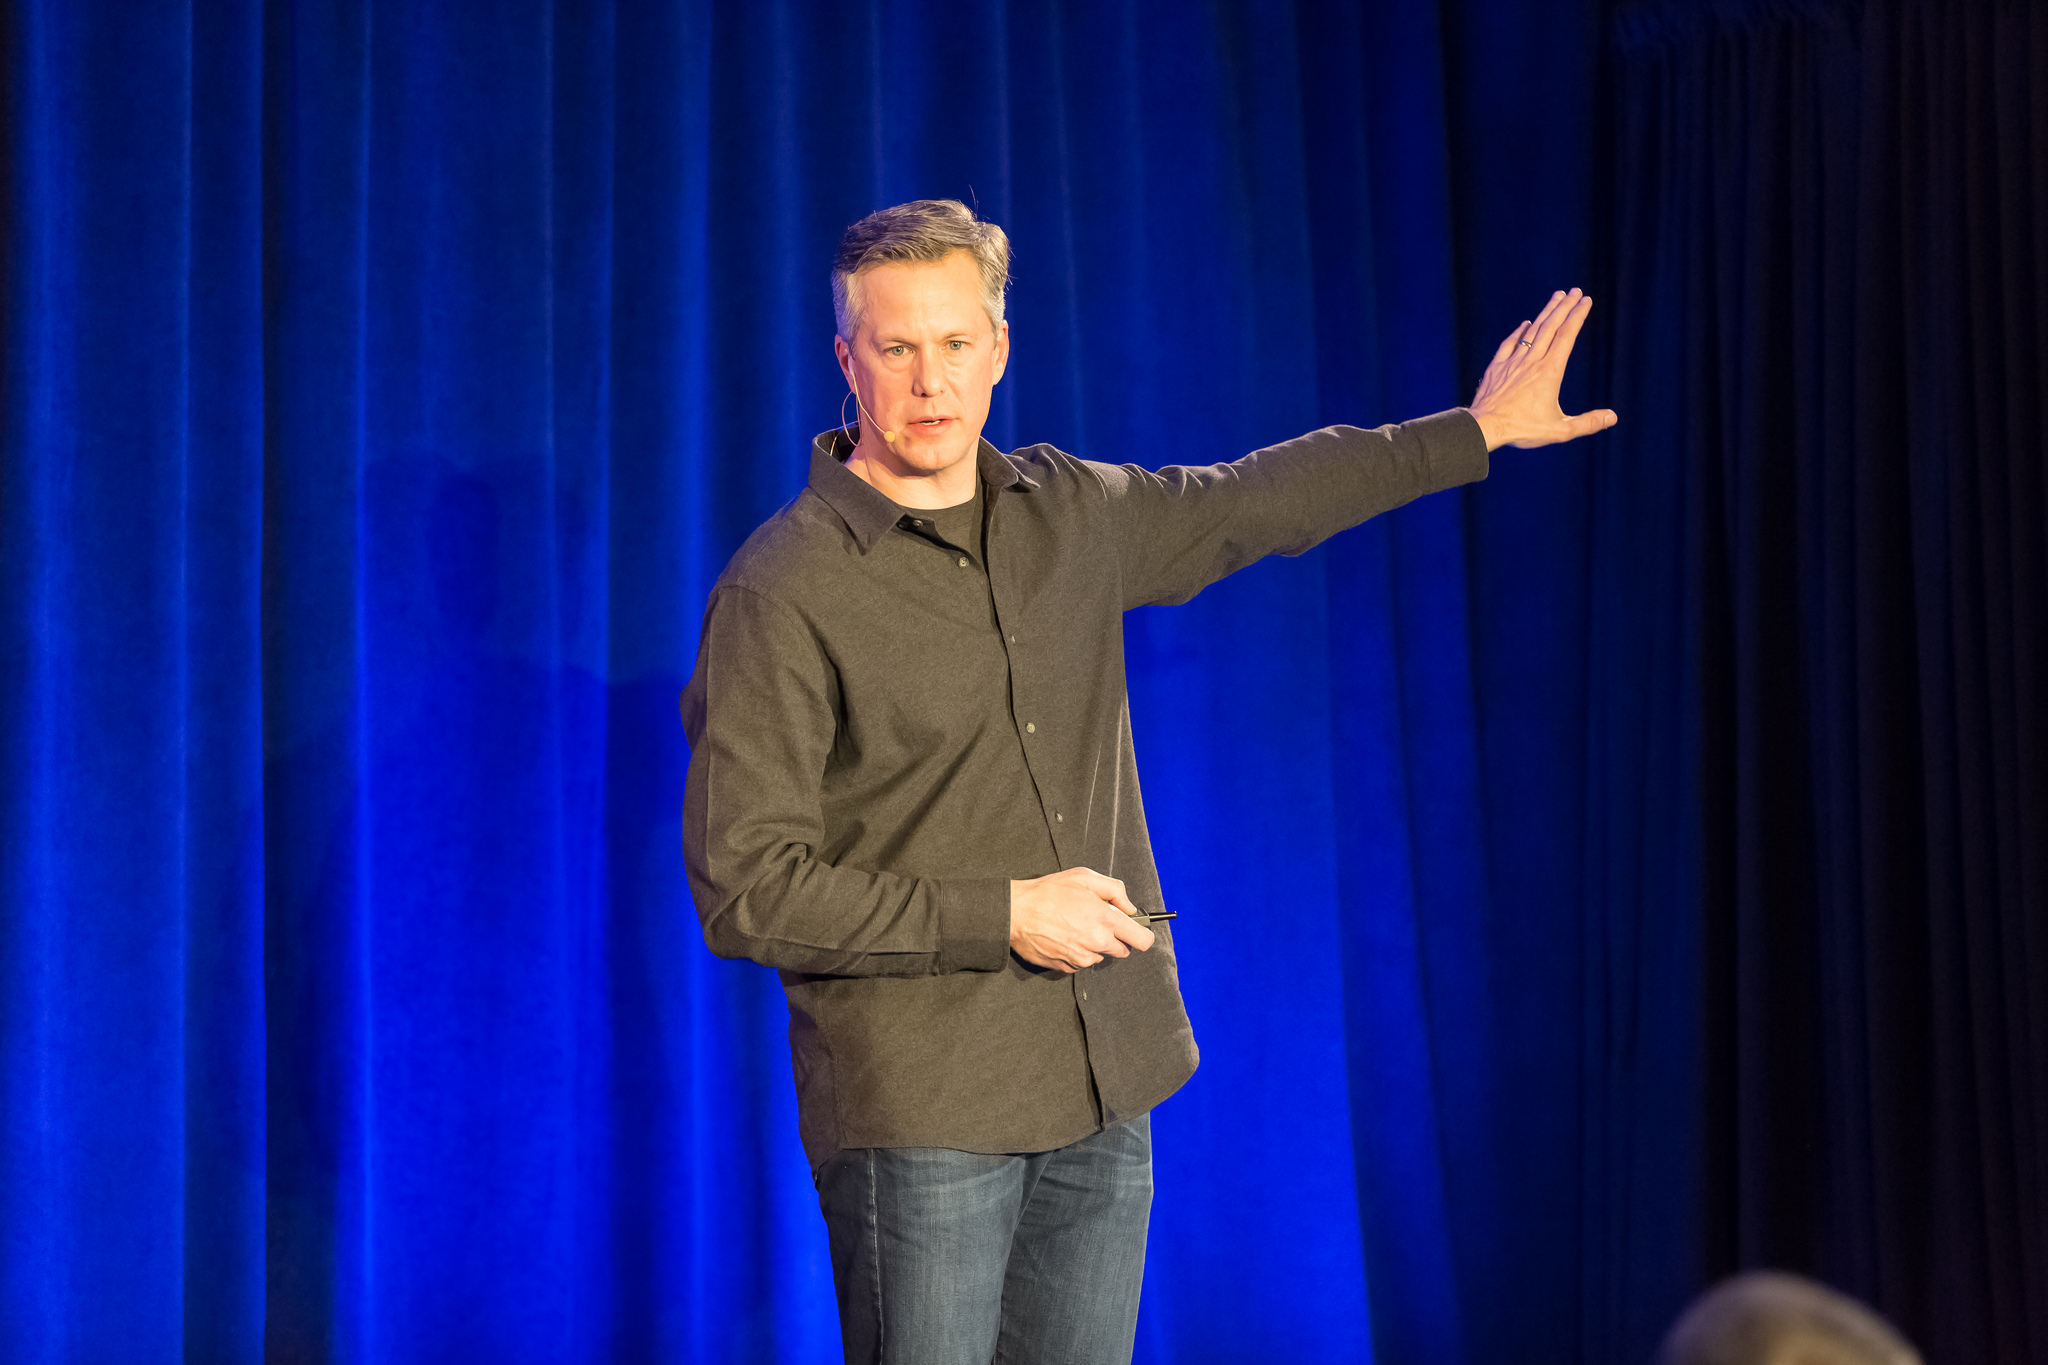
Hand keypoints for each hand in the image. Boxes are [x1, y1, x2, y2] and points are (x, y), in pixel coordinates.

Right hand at [1009, 867, 1156, 973]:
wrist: (1015, 912)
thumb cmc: (1048, 892)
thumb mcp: (1084, 877)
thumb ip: (1115, 891)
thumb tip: (1130, 908)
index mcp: (1105, 920)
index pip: (1143, 941)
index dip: (1141, 934)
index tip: (1134, 929)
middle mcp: (1097, 943)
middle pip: (1123, 951)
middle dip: (1115, 938)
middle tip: (1096, 922)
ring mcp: (1082, 958)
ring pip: (1100, 956)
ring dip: (1094, 945)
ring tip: (1073, 926)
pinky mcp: (1067, 967)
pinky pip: (1081, 962)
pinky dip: (1077, 952)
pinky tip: (1063, 936)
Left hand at [1466, 288, 1618, 450]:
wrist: (1484, 427)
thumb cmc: (1522, 429)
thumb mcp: (1559, 430)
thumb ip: (1587, 423)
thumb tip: (1613, 417)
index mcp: (1550, 371)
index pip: (1567, 335)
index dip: (1578, 316)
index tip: (1586, 301)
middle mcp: (1532, 361)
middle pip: (1552, 326)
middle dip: (1565, 306)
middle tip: (1575, 291)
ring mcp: (1513, 362)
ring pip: (1532, 331)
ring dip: (1546, 312)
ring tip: (1556, 297)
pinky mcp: (1496, 368)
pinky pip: (1510, 344)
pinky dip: (1519, 332)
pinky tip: (1525, 324)